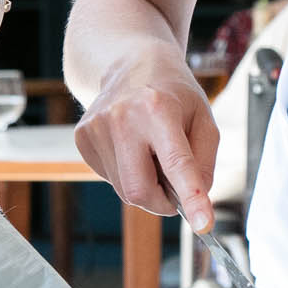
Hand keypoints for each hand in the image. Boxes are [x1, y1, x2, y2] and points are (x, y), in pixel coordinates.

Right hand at [74, 55, 218, 231]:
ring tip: (151, 151)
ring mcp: (96, 128)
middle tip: (176, 189)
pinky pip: (110, 179)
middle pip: (141, 191)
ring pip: (125, 190)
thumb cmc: (173, 92)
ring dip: (146, 185)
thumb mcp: (203, 117)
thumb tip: (193, 200)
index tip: (204, 225)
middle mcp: (122, 118)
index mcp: (158, 108)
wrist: (130, 62)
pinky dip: (128, 174)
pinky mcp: (82, 138)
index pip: (177, 163)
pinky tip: (132, 147)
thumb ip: (204, 161)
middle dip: (163, 202)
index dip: (191, 197)